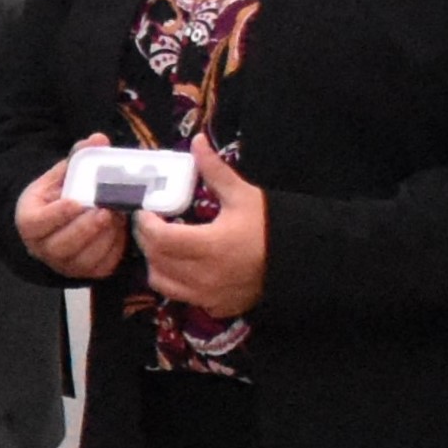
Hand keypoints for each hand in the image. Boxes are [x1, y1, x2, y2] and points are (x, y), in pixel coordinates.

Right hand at [13, 140, 130, 280]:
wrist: (56, 224)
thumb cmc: (57, 197)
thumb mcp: (60, 176)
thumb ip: (77, 159)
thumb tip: (98, 139)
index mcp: (29, 222)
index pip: (37, 223)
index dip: (58, 215)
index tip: (77, 202)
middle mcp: (43, 248)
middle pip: (63, 245)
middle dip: (87, 228)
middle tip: (107, 210)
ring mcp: (64, 265)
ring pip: (84, 259)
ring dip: (104, 238)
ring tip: (117, 216)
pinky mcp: (86, 273)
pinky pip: (102, 266)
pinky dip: (114, 248)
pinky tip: (119, 229)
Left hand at [133, 137, 268, 319]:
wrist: (300, 260)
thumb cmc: (271, 226)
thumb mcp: (243, 195)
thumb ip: (215, 170)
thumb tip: (197, 141)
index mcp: (210, 246)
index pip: (160, 239)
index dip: (146, 224)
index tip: (146, 211)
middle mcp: (205, 276)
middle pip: (156, 260)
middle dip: (147, 241)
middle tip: (150, 224)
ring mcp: (209, 296)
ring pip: (163, 282)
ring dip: (156, 263)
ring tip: (163, 244)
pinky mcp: (216, 306)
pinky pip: (181, 296)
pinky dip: (174, 281)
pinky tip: (181, 264)